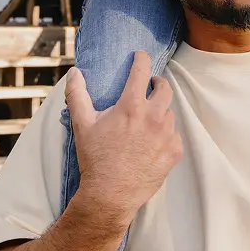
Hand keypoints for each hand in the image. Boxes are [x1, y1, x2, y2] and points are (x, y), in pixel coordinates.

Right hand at [64, 51, 182, 226]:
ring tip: (148, 119)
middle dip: (157, 83)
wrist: (110, 195)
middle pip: (164, 88)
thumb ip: (77, 95)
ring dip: (161, 111)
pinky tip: (154, 142)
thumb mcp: (82, 125)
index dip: (141, 59)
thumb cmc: (95, 159)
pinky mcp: (174, 152)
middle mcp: (154, 116)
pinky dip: (166, 135)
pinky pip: (175, 135)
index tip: (140, 55)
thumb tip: (74, 73)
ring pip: (169, 113)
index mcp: (131, 106)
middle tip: (150, 86)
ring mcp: (167, 134)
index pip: (141, 71)